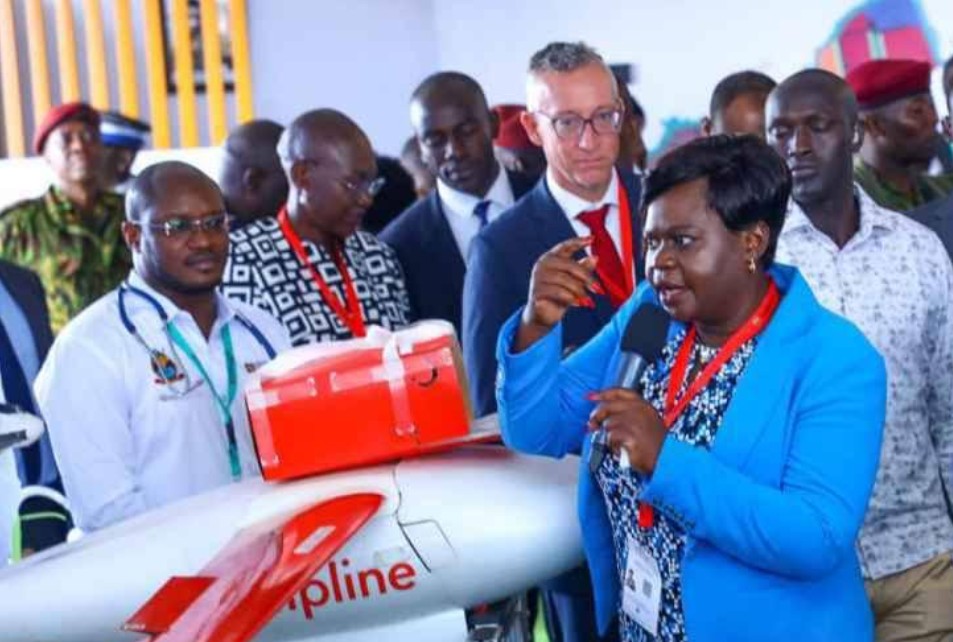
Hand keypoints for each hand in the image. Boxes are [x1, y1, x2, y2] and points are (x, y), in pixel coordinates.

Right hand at [514, 237, 600, 351]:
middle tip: (598, 289)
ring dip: (580, 292)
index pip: (565, 246)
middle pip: (569, 265)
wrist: (542, 315)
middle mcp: (542, 264)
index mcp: (550, 258)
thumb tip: (595, 258)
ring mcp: (537, 278)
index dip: (578, 242)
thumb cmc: (559, 296)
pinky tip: (579, 304)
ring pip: (565, 280)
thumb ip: (582, 269)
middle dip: (586, 277)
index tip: (593, 239)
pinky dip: (571, 298)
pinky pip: (558, 292)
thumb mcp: (573, 282)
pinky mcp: (536, 291)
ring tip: (588, 301)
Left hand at [588, 388, 666, 475]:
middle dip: (596, 416)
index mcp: (643, 405)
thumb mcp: (646, 424)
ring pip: (608, 425)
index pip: (619, 393)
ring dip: (609, 437)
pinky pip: (612, 439)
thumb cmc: (656, 445)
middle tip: (591, 425)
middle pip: (608, 407)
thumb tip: (601, 419)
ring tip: (619, 444)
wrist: (668, 459)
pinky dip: (614, 447)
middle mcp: (639, 410)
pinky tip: (622, 450)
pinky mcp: (630, 435)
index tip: (591, 397)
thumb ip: (626, 416)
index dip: (603, 394)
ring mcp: (635, 422)